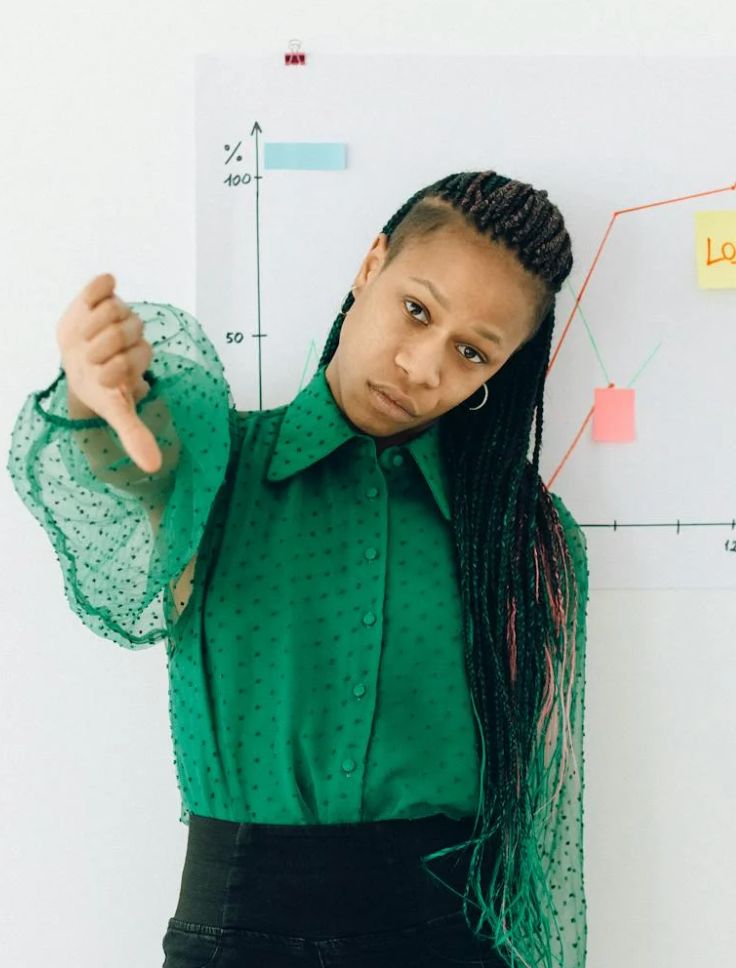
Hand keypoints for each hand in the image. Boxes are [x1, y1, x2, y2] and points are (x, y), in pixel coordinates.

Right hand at [57, 273, 161, 473]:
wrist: (77, 364)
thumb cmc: (99, 388)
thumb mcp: (115, 411)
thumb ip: (134, 435)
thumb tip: (154, 468)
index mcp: (139, 358)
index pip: (135, 357)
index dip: (114, 370)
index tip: (104, 379)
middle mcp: (133, 334)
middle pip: (123, 331)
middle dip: (101, 347)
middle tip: (92, 356)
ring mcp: (118, 313)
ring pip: (112, 309)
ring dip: (93, 325)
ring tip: (86, 338)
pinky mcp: (100, 297)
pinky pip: (102, 285)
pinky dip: (98, 289)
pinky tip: (93, 299)